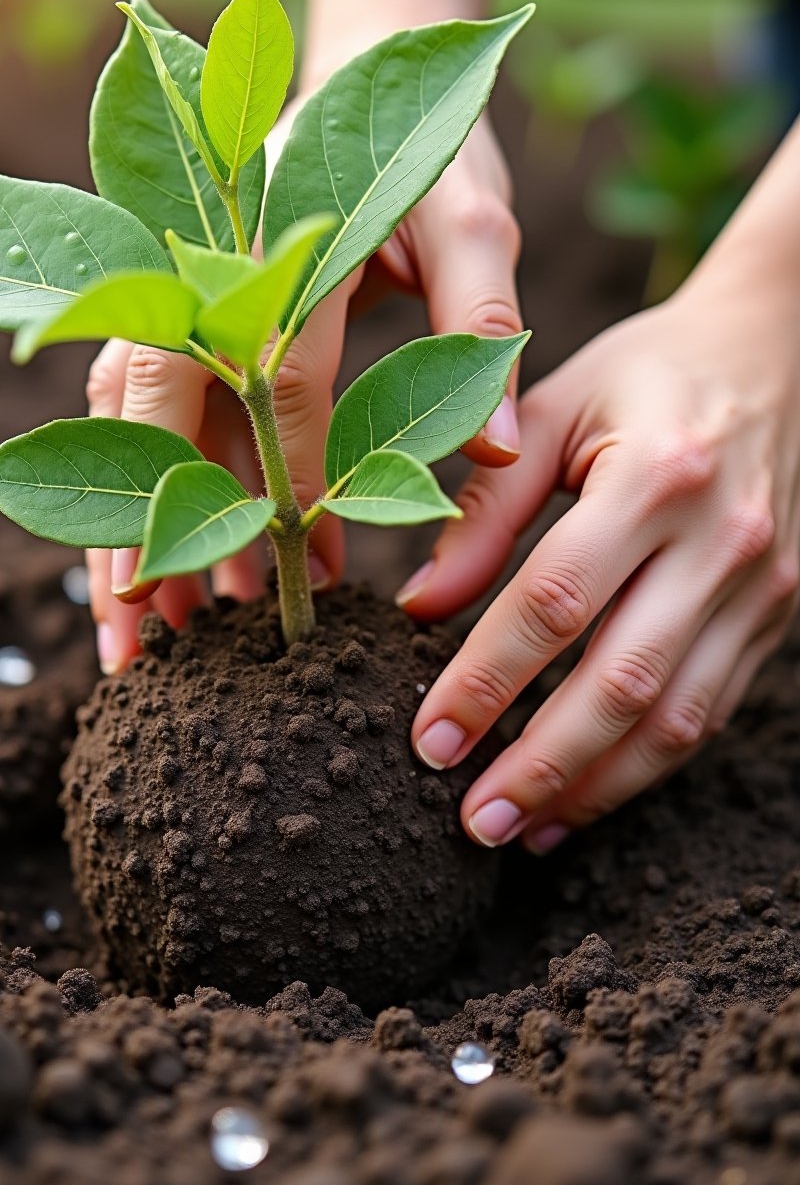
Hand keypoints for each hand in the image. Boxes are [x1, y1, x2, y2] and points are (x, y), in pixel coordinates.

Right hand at [87, 113, 524, 671]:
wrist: (366, 70)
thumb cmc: (426, 156)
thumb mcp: (473, 219)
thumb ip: (482, 318)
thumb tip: (492, 454)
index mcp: (280, 233)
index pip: (282, 377)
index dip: (296, 480)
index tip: (317, 573)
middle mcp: (196, 261)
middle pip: (154, 413)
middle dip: (148, 532)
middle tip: (157, 638)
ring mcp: (168, 291)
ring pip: (127, 427)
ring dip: (125, 531)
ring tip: (141, 637)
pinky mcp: (165, 321)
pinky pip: (137, 420)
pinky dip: (137, 498)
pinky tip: (157, 577)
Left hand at [406, 261, 799, 851]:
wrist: (772, 354)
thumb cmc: (642, 377)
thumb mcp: (555, 408)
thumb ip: (486, 508)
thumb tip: (419, 609)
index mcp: (657, 475)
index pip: (557, 601)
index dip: (487, 680)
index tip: (430, 741)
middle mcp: (722, 540)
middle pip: (622, 681)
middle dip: (541, 765)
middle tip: (471, 822)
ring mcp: (761, 587)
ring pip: (675, 717)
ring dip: (593, 787)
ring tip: (518, 831)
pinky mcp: (775, 615)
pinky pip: (708, 713)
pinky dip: (641, 769)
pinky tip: (579, 800)